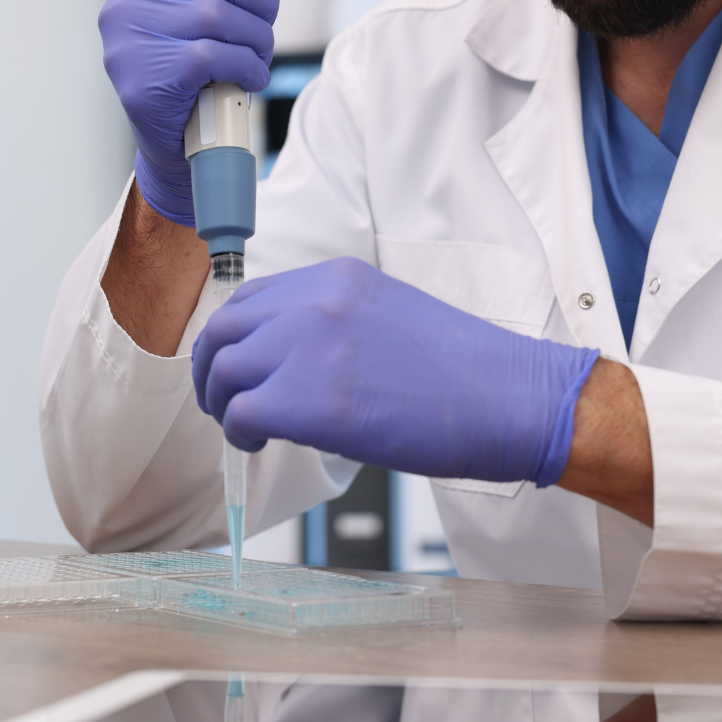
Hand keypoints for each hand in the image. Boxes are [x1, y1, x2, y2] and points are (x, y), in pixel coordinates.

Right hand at [98, 0, 278, 224]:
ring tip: (261, 55)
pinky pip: (216, 56)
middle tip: (268, 21)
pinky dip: (248, 67)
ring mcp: (132, 38)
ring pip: (219, 15)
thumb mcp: (190, 14)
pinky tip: (252, 78)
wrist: (167, 139)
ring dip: (257, 37)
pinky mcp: (148, 77)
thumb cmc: (188, 69)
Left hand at [191, 258, 600, 484]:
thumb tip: (296, 361)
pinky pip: (241, 414)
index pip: (253, 296)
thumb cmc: (468, 371)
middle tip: (222, 399)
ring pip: (225, 369)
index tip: (238, 362)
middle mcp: (315, 301)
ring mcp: (309, 347)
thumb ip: (337, 324)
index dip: (235, 334)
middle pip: (225, 327)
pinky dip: (240, 433)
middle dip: (212, 366)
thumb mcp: (392, 316)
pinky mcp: (309, 401)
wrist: (509, 397)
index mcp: (337, 277)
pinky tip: (262, 445)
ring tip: (245, 428)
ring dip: (223, 402)